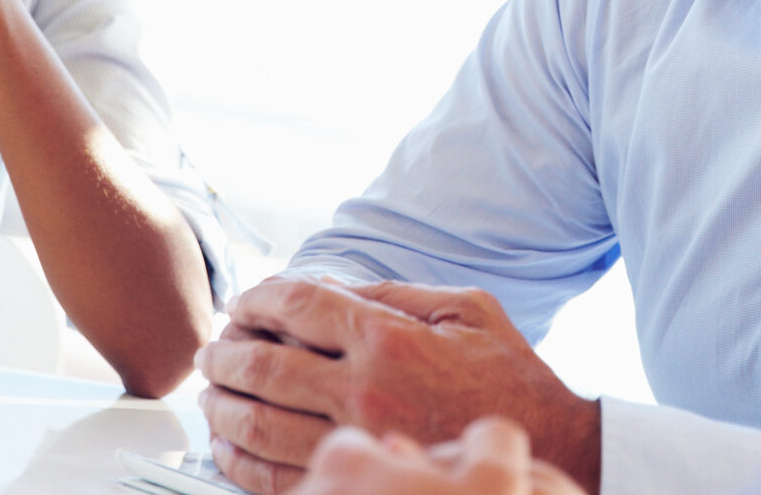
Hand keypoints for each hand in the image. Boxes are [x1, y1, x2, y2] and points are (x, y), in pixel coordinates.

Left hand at [195, 278, 600, 494]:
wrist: (549, 445)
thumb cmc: (507, 376)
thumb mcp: (467, 307)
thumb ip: (396, 293)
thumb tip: (334, 285)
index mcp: (390, 338)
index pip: (298, 304)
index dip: (258, 297)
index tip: (242, 301)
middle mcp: (366, 389)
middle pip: (265, 365)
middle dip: (225, 352)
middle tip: (211, 349)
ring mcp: (360, 442)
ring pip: (260, 425)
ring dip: (223, 406)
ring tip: (211, 393)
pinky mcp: (360, 484)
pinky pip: (277, 478)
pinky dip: (240, 462)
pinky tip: (230, 447)